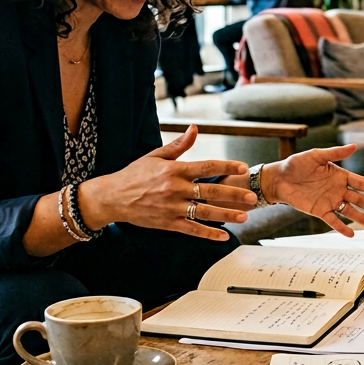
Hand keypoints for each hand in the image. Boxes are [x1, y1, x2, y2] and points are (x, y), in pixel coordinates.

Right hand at [78, 126, 252, 240]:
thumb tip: (195, 128)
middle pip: (210, 191)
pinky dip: (208, 234)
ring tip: (244, 216)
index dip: (226, 166)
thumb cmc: (134, 175)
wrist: (111, 197)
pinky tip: (223, 236)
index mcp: (174, 170)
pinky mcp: (168, 223)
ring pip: (204, 212)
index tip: (242, 167)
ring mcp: (172, 207)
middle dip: (233, 194)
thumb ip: (179, 145)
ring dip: (226, 215)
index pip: (206, 166)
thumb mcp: (155, 156)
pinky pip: (191, 229)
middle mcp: (175, 189)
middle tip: (251, 196)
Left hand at [265, 145, 363, 235]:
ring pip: (350, 211)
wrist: (279, 178)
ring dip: (363, 219)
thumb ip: (335, 153)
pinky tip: (351, 234)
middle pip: (360, 199)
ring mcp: (330, 201)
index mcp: (340, 175)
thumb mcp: (316, 156)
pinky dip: (342, 227)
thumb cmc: (296, 164)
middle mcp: (338, 189)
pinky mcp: (319, 211)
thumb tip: (354, 146)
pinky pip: (333, 220)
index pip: (361, 183)